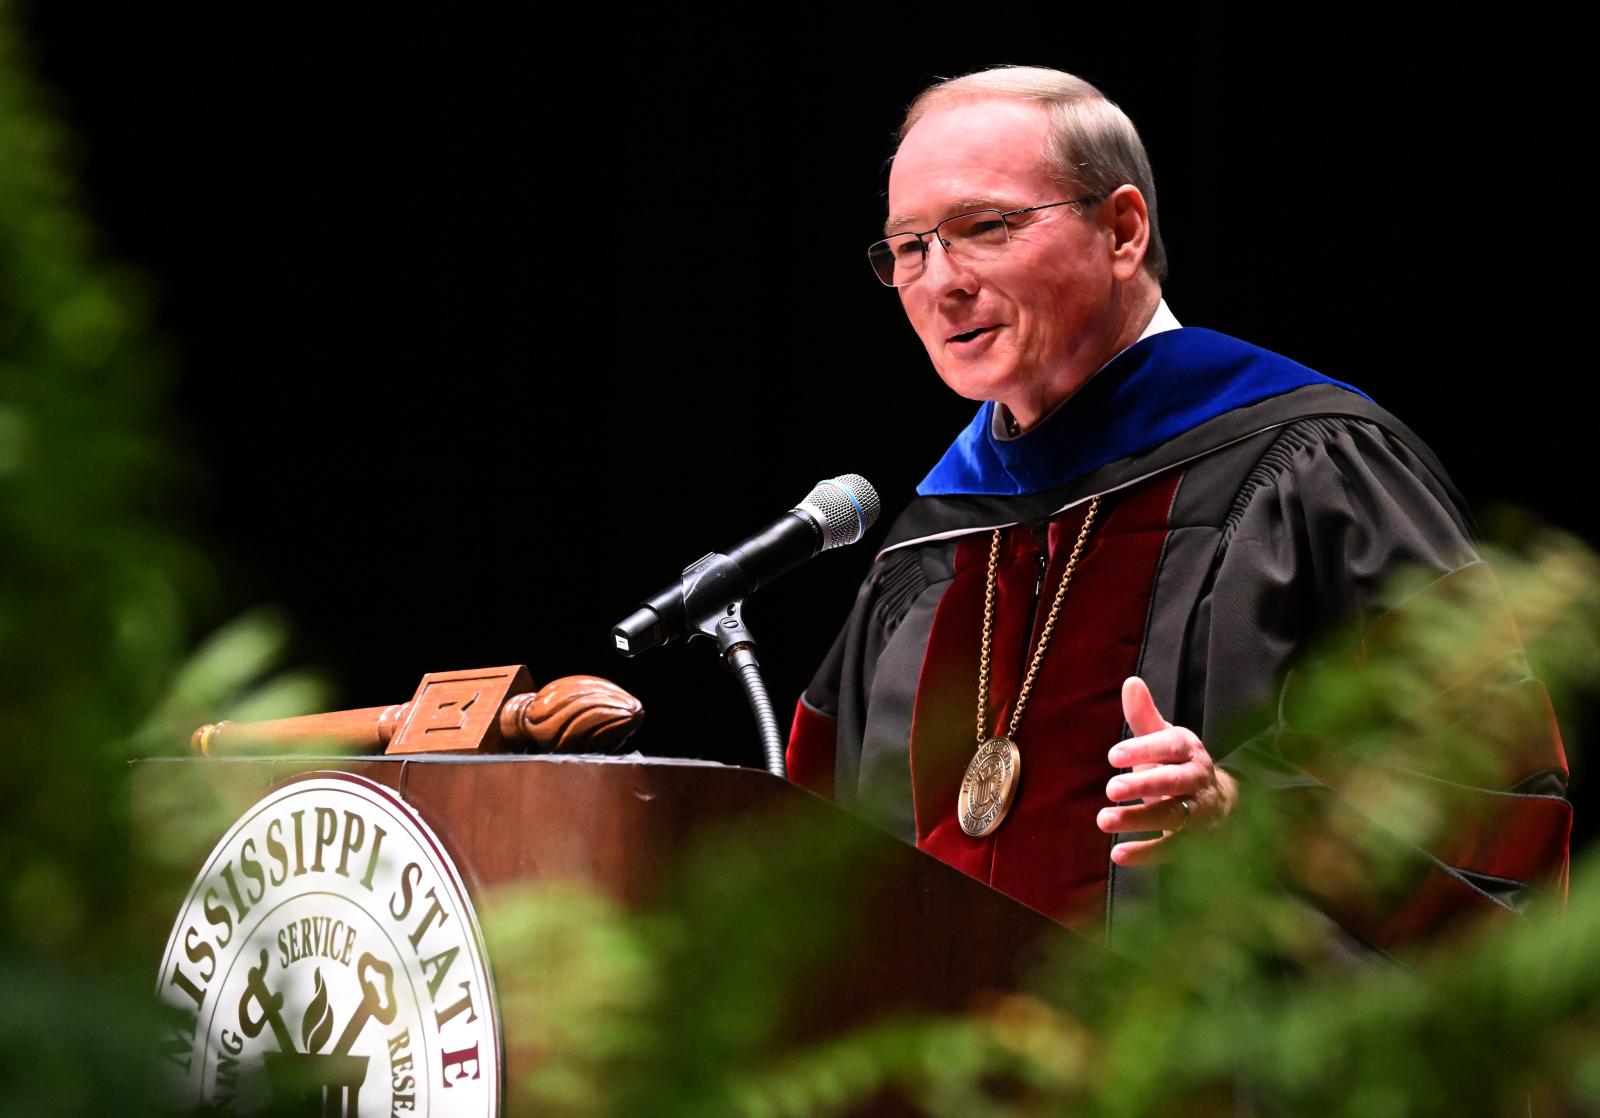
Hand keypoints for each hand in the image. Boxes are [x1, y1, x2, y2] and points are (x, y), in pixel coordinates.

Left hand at [1096, 676, 1238, 865]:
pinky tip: (1118, 855)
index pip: (1168, 747)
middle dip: (1144, 785)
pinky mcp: (1194, 840)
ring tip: (1103, 820)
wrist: (1220, 801)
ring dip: (1138, 819)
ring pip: (1172, 816)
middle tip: (1110, 789)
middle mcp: (1196, 778)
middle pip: (1173, 782)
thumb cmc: (1177, 763)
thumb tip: (1130, 682)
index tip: (1112, 755)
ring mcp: (1198, 811)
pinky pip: (1172, 848)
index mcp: (1187, 749)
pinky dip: (1146, 853)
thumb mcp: (1163, 737)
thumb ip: (1144, 715)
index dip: (1142, 750)